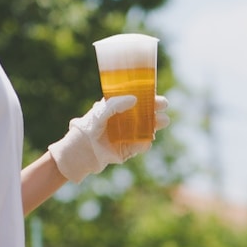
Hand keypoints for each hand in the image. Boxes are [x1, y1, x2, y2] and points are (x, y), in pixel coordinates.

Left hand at [47, 95, 170, 182]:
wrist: (83, 150)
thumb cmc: (90, 127)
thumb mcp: (101, 111)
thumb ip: (116, 104)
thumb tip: (135, 99)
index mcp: (120, 108)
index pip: (138, 100)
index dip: (149, 97)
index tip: (157, 96)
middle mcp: (126, 120)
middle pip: (146, 113)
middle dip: (156, 110)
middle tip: (164, 107)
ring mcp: (129, 134)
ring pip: (147, 129)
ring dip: (156, 125)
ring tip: (163, 121)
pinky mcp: (129, 148)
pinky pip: (141, 145)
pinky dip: (145, 143)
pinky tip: (147, 140)